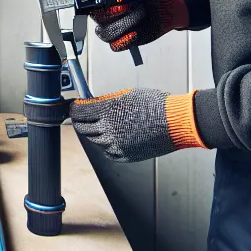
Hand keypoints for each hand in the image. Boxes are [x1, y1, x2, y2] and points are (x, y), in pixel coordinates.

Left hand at [69, 87, 207, 162]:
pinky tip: (114, 137)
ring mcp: (116, 144)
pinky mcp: (124, 155)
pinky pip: (108, 152)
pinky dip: (107, 145)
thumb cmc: (156, 105)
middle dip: (81, 122)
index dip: (74, 109)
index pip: (79, 112)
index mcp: (108, 110)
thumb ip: (106, 101)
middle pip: (83, 128)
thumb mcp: (127, 95)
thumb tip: (92, 103)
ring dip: (95, 133)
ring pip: (95, 141)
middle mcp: (109, 128)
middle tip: (83, 117)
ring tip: (103, 126)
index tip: (75, 107)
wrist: (175, 122)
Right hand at [84, 0, 190, 51]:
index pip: (86, 4)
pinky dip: (125, 40)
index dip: (96, 1)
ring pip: (107, 33)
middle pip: (98, 18)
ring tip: (141, 12)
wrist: (157, 6)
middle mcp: (101, 18)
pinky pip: (116, 45)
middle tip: (130, 3)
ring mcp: (110, 31)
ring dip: (125, 22)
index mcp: (96, 2)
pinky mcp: (121, 42)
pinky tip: (135, 33)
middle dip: (115, 10)